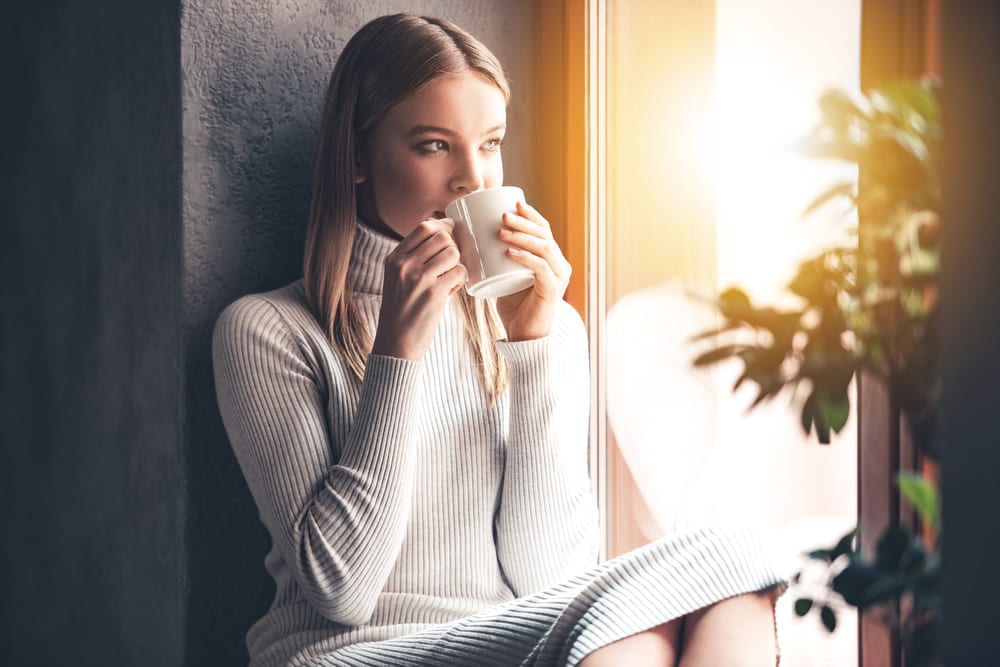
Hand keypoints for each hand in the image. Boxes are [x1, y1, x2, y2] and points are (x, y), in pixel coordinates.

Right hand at [371, 218, 466, 359]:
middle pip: (442, 237)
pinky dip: (460, 280)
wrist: (394, 343)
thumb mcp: (397, 278)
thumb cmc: (401, 310)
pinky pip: (459, 272)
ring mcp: (419, 278)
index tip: (451, 237)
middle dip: (454, 248)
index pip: (424, 227)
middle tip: (452, 264)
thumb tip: (444, 235)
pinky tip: (451, 290)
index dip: (444, 228)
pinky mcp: (434, 293)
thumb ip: (413, 258)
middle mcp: (404, 265)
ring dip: (458, 264)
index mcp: (394, 258)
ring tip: (450, 278)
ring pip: (453, 253)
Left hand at [495, 202, 571, 340]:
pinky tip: (510, 252)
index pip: (544, 230)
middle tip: (503, 215)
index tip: (513, 203)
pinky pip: (541, 268)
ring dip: (522, 236)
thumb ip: (499, 261)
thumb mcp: (506, 277)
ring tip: (502, 232)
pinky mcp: (552, 290)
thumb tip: (474, 241)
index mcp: (551, 259)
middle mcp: (559, 265)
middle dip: (524, 221)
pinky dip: (525, 258)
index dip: (530, 215)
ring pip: (544, 248)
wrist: (524, 337)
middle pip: (544, 235)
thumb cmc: (514, 308)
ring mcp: (558, 277)